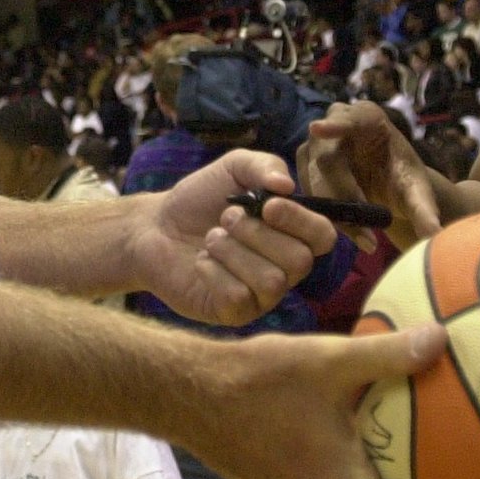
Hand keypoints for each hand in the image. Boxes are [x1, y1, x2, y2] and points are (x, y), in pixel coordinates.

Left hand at [132, 150, 335, 325]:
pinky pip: (238, 298)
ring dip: (232, 251)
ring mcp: (261, 295)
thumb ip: (265, 165)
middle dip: (257, 233)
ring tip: (211, 238)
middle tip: (227, 218)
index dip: (301, 221)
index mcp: (292, 234)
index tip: (268, 205)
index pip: (323, 236)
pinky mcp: (234, 313)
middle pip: (299, 261)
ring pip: (270, 281)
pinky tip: (201, 262)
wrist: (155, 226)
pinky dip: (213, 272)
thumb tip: (287, 185)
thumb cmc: (201, 198)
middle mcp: (284, 268)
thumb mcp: (234, 168)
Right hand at [300, 100, 446, 250]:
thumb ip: (425, 211)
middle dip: (343, 197)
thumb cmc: (404, 180)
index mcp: (368, 118)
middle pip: (326, 159)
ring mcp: (317, 143)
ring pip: (313, 178)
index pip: (351, 119)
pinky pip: (308, 191)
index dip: (334, 125)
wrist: (390, 190)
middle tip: (367, 232)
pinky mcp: (305, 165)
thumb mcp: (418, 194)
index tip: (318, 129)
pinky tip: (351, 230)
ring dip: (335, 212)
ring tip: (366, 237)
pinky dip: (327, 215)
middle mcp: (336, 123)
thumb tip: (434, 234)